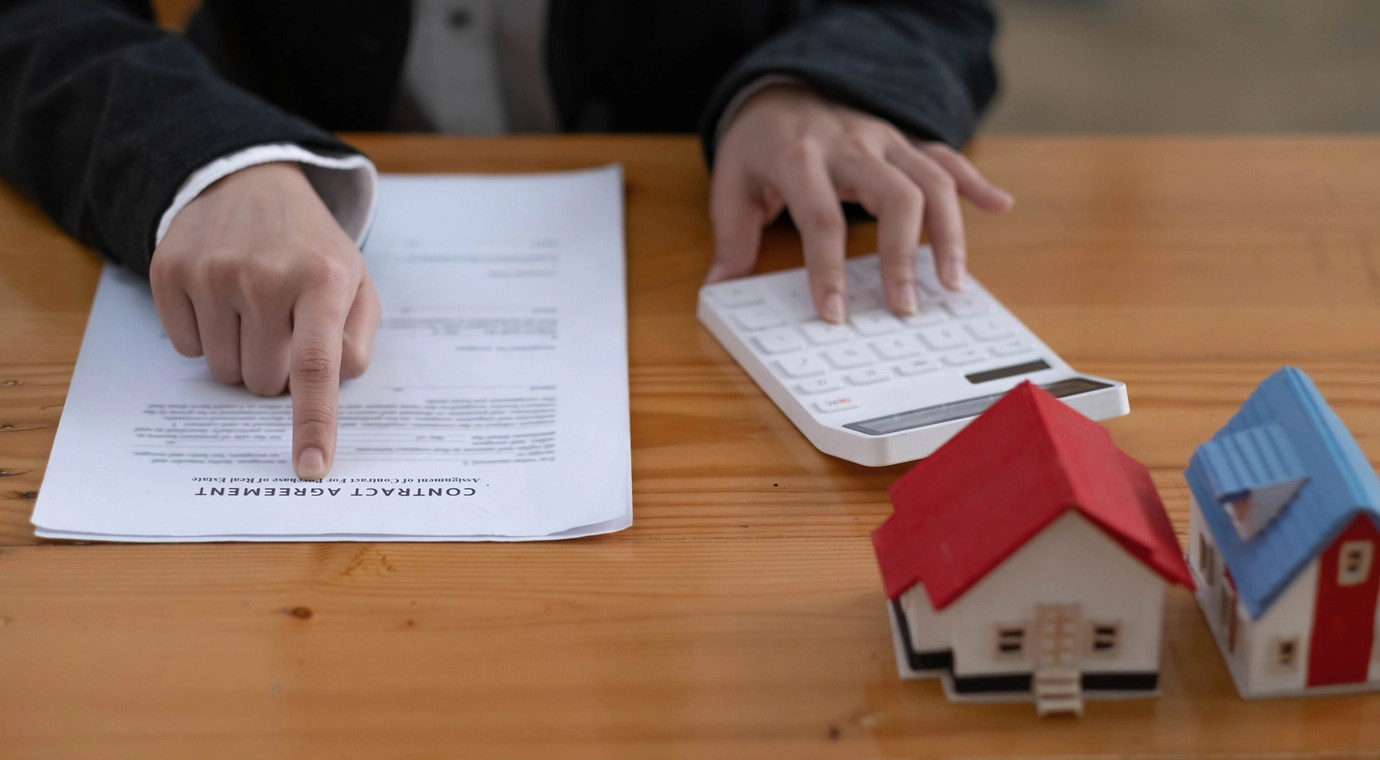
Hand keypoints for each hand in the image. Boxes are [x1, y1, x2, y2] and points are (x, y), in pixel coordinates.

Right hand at [150, 162, 380, 479]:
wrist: (249, 179)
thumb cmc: (311, 246)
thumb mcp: (355, 282)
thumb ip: (358, 339)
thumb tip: (334, 385)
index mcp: (323, 280)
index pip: (317, 367)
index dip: (313, 423)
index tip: (311, 467)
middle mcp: (265, 276)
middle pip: (263, 382)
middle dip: (276, 370)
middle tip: (284, 328)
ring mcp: (212, 272)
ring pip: (224, 372)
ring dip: (241, 355)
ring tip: (254, 310)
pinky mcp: (169, 271)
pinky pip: (186, 348)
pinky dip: (206, 336)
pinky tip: (221, 300)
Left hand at [706, 84, 1013, 322]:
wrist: (781, 88)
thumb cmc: (759, 144)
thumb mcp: (731, 183)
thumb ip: (732, 235)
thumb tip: (722, 286)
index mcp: (800, 157)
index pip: (821, 217)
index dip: (828, 270)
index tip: (835, 313)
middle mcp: (851, 145)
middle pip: (895, 194)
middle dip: (903, 254)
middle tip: (904, 306)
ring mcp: (884, 139)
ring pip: (931, 179)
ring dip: (949, 232)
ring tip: (951, 283)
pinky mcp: (904, 140)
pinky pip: (947, 156)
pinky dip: (976, 181)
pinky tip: (1000, 206)